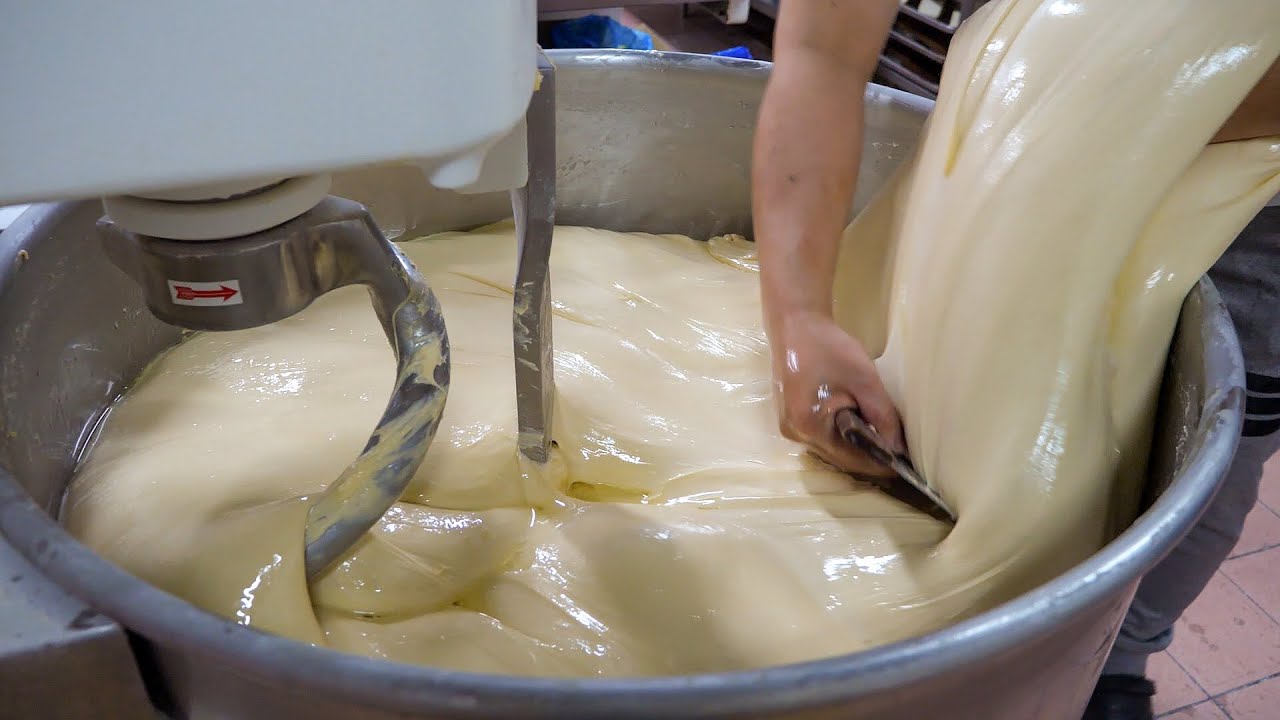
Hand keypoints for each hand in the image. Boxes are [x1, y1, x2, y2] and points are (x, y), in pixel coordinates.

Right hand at [770, 311, 903, 476]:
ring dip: (855, 447)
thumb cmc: (828, 347)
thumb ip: (883, 416)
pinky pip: (821, 437)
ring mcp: (790, 428)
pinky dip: (841, 436)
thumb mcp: (863, 380)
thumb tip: (899, 448)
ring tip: (882, 438)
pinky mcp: (791, 419)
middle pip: (839, 458)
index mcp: (808, 426)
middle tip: (898, 452)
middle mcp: (795, 434)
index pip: (850, 460)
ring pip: (830, 449)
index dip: (878, 464)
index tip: (905, 467)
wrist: (795, 324)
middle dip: (868, 457)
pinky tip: (859, 425)